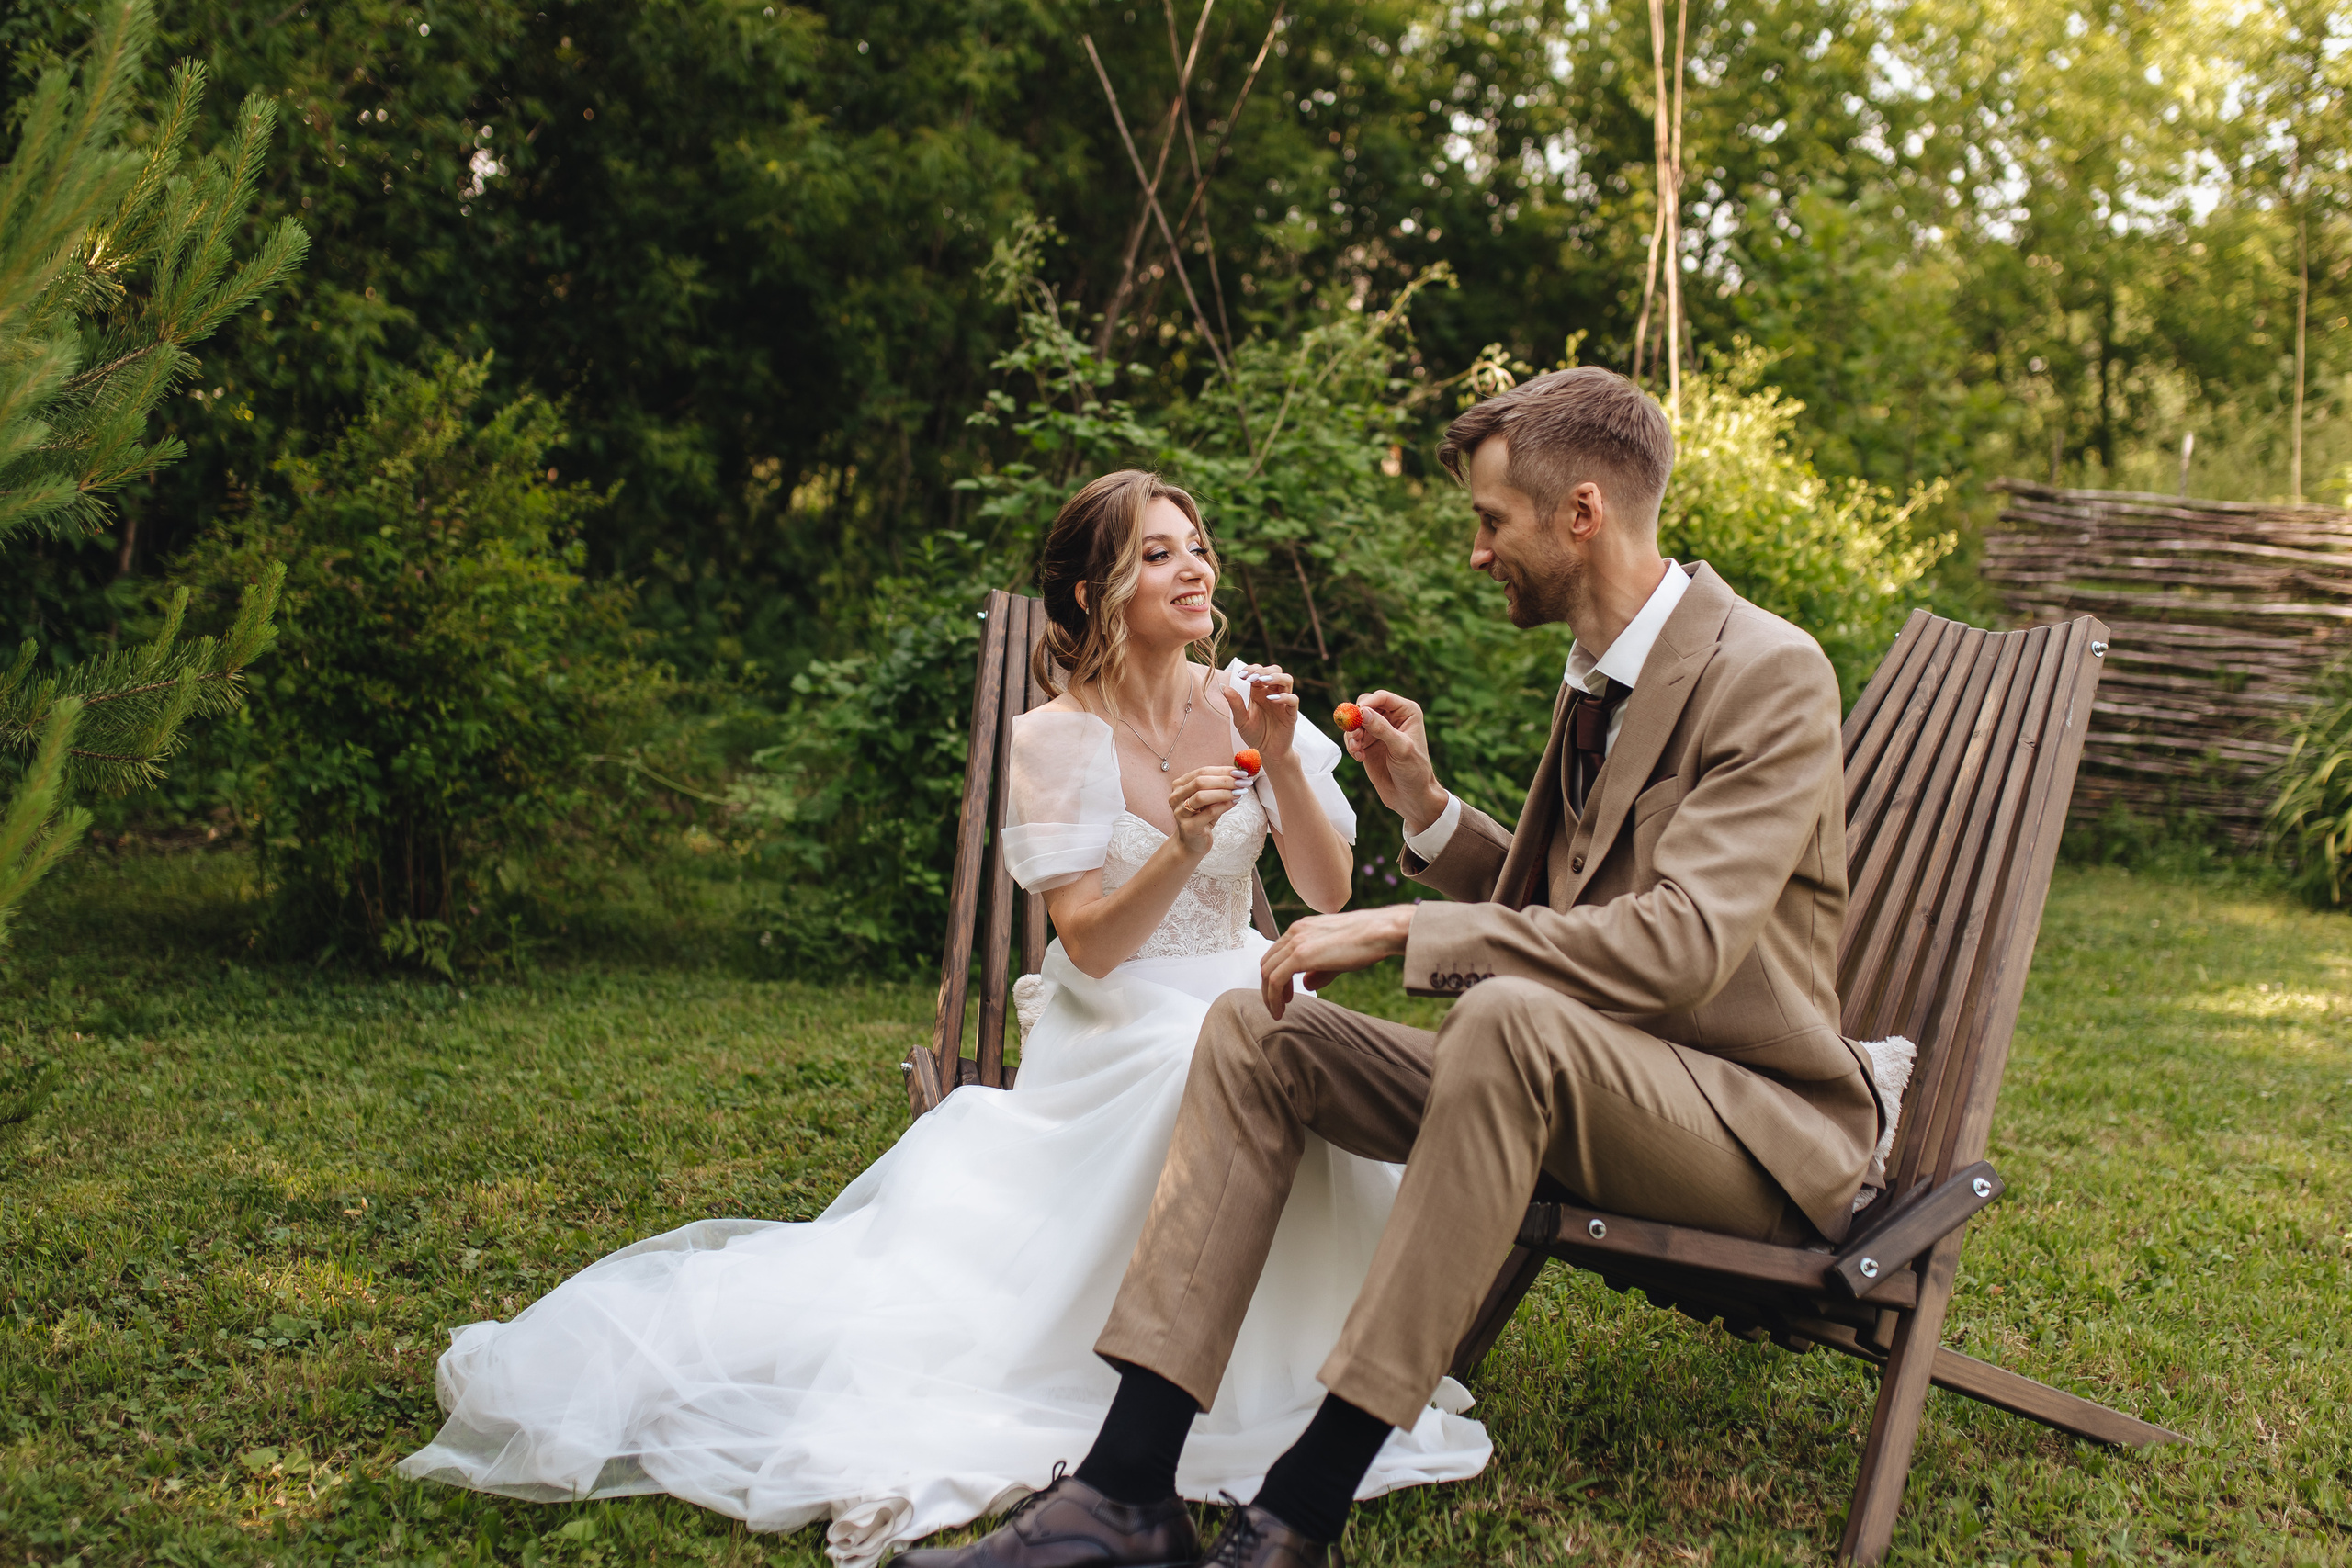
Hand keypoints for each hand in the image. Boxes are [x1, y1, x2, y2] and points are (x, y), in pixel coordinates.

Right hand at [1168, 765, 1242, 857]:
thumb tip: (1240, 775)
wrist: (1192, 843)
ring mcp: (1180, 812)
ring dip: (1225, 792)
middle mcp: (1176, 797)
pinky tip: (1235, 802)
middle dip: (1225, 780)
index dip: (1223, 770)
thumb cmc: (1202, 817)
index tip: (1241, 772)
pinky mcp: (1189, 827)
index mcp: (1179, 785)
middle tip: (1243, 781)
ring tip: (1240, 791)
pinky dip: (1224, 805)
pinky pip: (1209, 812)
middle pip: (1200, 781)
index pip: (1202, 772)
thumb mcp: (1210, 799)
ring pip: (1202, 796)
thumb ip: (1219, 787)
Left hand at [1221, 664, 1299, 765]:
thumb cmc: (1254, 735)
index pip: (1259, 672)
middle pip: (1275, 670)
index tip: (1241, 675)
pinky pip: (1293, 699)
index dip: (1252, 669)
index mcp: (1259, 692)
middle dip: (1264, 670)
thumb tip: (1222, 686)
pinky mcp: (1291, 713)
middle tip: (1252, 677)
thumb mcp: (1241, 720)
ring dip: (1276, 677)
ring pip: (1287, 680)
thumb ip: (1234, 703)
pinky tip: (1272, 699)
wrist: (1266, 753)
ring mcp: (1283, 703)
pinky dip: (1284, 696)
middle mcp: (1272, 694)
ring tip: (1263, 681)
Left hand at [1259, 905, 1414, 1018]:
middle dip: (1269, 986)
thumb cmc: (1366, 941)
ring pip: (1268, 972)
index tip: (1285, 993)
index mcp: (1303, 927)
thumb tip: (1306, 985)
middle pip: (1268, 962)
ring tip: (1278, 1011)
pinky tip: (1281, 1010)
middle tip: (1279, 1004)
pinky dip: (1273, 997)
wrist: (1380, 931)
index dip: (1277, 974)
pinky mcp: (1300, 955)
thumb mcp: (1337, 956)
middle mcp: (1295, 931)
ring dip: (1269, 995)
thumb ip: (1319, 969)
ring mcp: (1296, 942)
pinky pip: (1275, 980)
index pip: (1278, 952)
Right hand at [1345, 690, 1447, 833]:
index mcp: (1406, 712)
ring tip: (1357, 750)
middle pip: (1365, 705)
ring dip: (1352, 734)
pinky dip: (1352, 745)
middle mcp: (1392, 717)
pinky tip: (1359, 757)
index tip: (1356, 715)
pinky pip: (1352, 736)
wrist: (1410, 796)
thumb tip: (1363, 713)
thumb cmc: (1414, 771)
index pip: (1382, 697)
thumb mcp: (1401, 748)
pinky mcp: (1368, 744)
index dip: (1367, 704)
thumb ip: (1382, 729)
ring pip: (1355, 721)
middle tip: (1354, 735)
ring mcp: (1378, 730)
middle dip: (1356, 719)